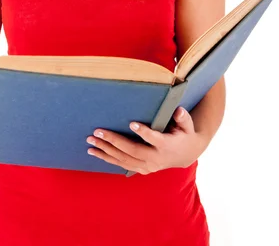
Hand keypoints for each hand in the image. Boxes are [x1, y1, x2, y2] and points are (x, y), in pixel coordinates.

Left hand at [86, 107, 209, 174]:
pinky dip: (107, 158)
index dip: (144, 132)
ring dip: (105, 151)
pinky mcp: (141, 169)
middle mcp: (155, 159)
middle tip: (98, 132)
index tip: (132, 123)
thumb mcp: (188, 125)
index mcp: (167, 145)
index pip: (155, 139)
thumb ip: (183, 118)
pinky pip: (121, 164)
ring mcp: (147, 166)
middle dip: (114, 141)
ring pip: (123, 159)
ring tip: (90, 141)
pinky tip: (94, 152)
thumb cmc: (184, 134)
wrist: (185, 154)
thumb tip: (178, 111)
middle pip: (132, 150)